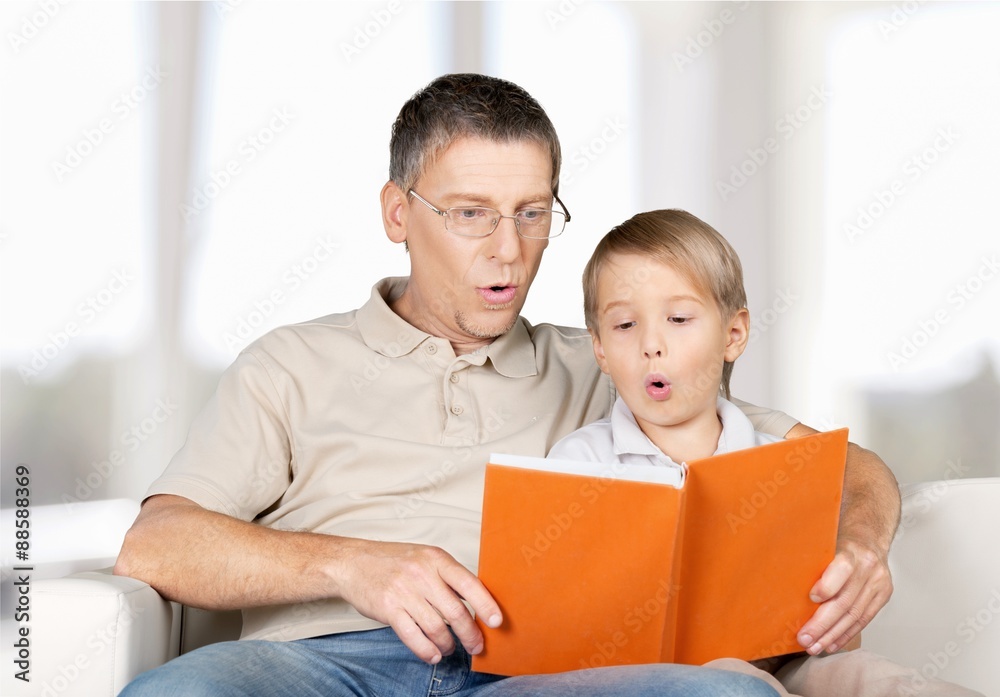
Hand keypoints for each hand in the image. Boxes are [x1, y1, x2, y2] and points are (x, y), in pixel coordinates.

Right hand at [335, 539, 501, 663]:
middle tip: (476, 646)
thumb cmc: (393, 561)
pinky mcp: (388, 609)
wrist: (353, 563)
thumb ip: (447, 577)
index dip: (486, 605)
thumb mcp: (424, 557)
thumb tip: (477, 602)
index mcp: (436, 558)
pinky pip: (414, 637)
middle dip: (470, 634)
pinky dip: (427, 650)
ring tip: (450, 648)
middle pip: (455, 612)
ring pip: (437, 628)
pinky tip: (433, 654)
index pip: (469, 583)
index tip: (497, 622)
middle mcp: (422, 574)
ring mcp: (404, 591)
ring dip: (448, 644)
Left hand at [796, 536, 892, 654]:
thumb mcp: (825, 544)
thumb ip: (813, 562)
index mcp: (851, 550)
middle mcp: (868, 567)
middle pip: (845, 600)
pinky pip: (864, 620)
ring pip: (854, 615)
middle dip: (823, 623)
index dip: (827, 586)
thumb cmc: (839, 543)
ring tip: (814, 647)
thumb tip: (784, 586)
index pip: (842, 569)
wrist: (869, 539)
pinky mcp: (884, 595)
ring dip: (832, 635)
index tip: (811, 598)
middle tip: (805, 638)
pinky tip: (831, 644)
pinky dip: (846, 634)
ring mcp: (879, 582)